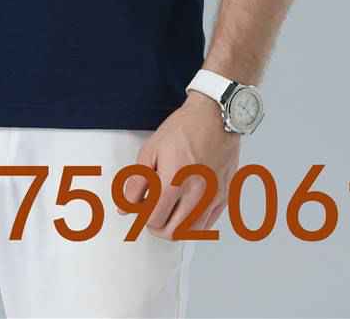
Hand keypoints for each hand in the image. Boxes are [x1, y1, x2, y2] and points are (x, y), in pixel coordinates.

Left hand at [119, 93, 241, 240]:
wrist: (215, 116)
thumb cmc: (185, 127)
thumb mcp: (151, 148)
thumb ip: (136, 180)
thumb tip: (125, 205)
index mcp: (174, 180)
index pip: (153, 218)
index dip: (141, 215)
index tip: (140, 205)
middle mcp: (196, 193)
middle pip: (171, 232)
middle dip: (156, 225)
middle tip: (151, 211)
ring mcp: (212, 197)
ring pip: (190, 233)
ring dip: (175, 227)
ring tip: (168, 210)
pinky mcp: (224, 196)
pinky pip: (207, 224)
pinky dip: (193, 223)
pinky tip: (186, 208)